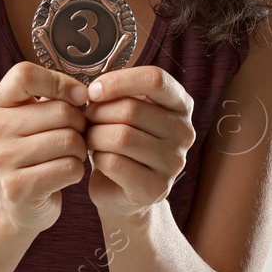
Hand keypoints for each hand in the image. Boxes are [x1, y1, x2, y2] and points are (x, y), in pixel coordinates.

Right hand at [0, 62, 91, 234]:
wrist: (18, 202)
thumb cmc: (35, 150)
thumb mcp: (33, 117)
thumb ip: (54, 97)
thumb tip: (83, 93)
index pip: (24, 74)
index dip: (59, 82)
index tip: (77, 97)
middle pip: (61, 112)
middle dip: (81, 125)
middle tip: (76, 136)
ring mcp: (2, 159)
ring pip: (70, 141)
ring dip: (81, 150)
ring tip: (70, 155)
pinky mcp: (17, 188)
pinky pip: (69, 168)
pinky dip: (77, 171)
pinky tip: (64, 174)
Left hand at [82, 66, 195, 220]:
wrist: (122, 191)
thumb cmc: (121, 143)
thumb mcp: (123, 110)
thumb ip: (116, 94)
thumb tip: (94, 91)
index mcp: (180, 105)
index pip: (156, 79)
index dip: (119, 81)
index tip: (94, 91)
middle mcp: (185, 132)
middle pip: (131, 109)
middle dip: (98, 113)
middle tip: (87, 121)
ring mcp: (174, 163)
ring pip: (121, 137)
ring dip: (94, 136)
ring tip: (90, 139)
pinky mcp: (157, 188)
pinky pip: (115, 163)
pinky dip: (98, 158)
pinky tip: (98, 159)